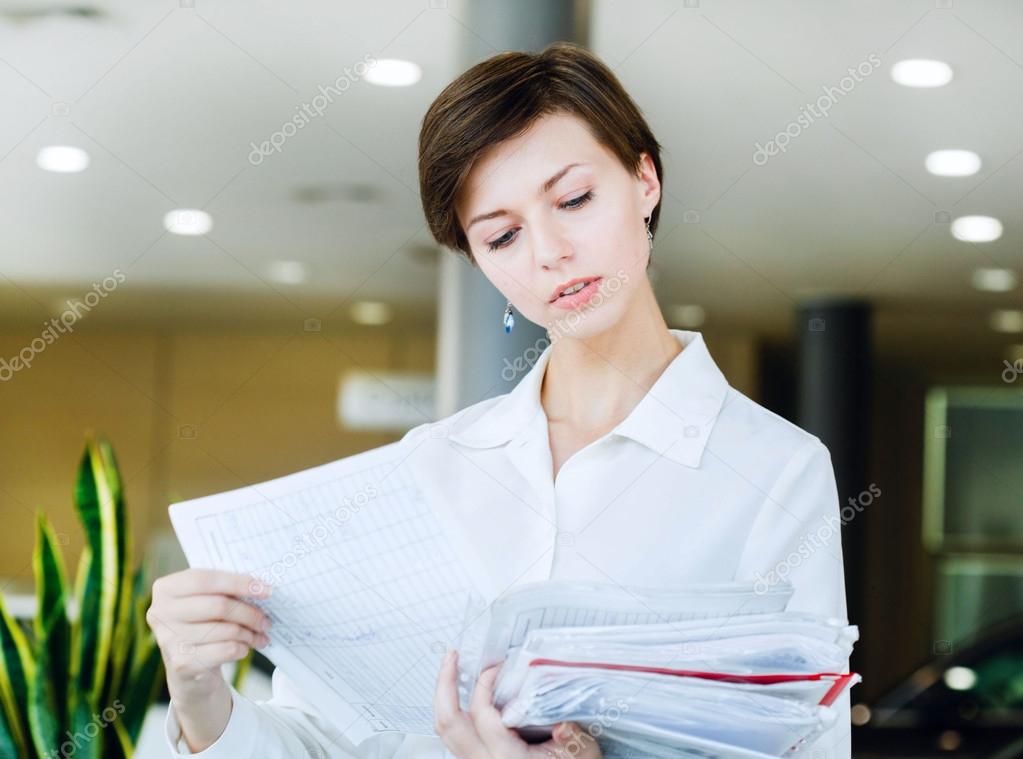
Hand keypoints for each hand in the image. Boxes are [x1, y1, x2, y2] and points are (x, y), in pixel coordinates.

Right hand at [145, 568, 272, 749]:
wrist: (189, 671)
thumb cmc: (202, 625)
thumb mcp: (205, 601)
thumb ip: (224, 589)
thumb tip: (261, 586)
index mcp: (165, 588)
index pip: (205, 579)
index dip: (239, 582)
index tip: (266, 589)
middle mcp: (160, 612)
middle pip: (218, 605)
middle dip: (249, 612)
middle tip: (267, 619)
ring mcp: (168, 639)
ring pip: (226, 629)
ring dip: (250, 632)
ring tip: (259, 634)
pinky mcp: (182, 663)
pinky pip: (226, 650)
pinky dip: (242, 648)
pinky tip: (244, 648)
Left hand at [433, 650, 602, 758]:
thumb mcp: (582, 752)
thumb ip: (573, 738)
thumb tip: (563, 725)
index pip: (484, 716)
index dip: (485, 685)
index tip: (498, 668)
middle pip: (449, 723)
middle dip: (445, 685)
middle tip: (451, 658)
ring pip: (447, 731)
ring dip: (445, 697)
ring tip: (450, 671)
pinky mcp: (478, 758)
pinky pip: (456, 735)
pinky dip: (454, 710)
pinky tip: (460, 694)